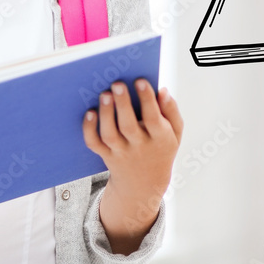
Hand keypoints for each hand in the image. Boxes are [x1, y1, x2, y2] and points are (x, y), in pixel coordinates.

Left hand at [83, 79, 182, 252]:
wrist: (145, 183)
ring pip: (110, 135)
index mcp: (160, 139)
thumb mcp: (175, 134)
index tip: (140, 80)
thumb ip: (171, 111)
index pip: (154, 119)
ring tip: (104, 94)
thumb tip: (162, 90)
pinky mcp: (106, 155)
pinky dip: (89, 129)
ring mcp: (121, 153)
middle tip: (117, 83)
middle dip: (123, 104)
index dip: (147, 100)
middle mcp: (140, 147)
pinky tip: (89, 112)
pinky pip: (95, 144)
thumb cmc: (160, 148)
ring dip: (106, 114)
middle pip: (128, 126)